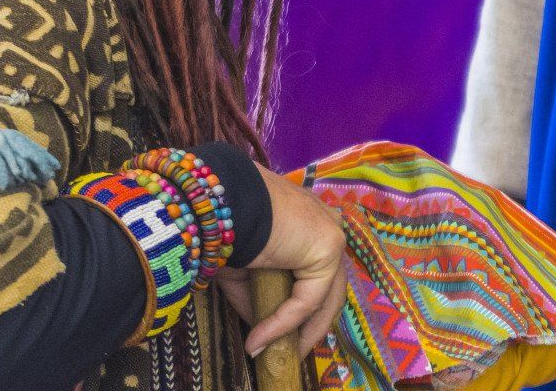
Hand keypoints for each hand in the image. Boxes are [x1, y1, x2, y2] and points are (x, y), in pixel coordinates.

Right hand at [213, 164, 348, 356]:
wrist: (224, 200)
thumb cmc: (225, 225)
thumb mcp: (240, 269)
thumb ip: (256, 298)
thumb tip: (262, 332)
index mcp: (306, 223)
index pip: (317, 271)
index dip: (304, 307)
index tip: (288, 335)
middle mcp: (324, 224)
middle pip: (329, 286)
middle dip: (311, 325)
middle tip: (293, 353)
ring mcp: (331, 233)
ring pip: (325, 295)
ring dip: (304, 331)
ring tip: (284, 356)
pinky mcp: (329, 246)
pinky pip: (307, 298)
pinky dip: (283, 323)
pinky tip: (259, 339)